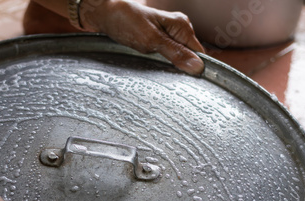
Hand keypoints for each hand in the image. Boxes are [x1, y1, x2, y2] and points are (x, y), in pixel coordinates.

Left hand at [81, 0, 204, 74]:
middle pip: (189, 57)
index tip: (190, 82)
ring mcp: (169, 36)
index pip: (199, 53)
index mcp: (182, 26)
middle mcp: (178, 30)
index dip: (195, 69)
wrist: (104, 14)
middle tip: (167, 77)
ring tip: (156, 70)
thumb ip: (175, 53)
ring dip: (169, 68)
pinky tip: (152, 67)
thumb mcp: (151, 40)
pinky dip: (160, 65)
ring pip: (178, 59)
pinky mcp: (159, 42)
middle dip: (181, 69)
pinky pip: (167, 57)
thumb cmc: (125, 21)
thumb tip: (197, 66)